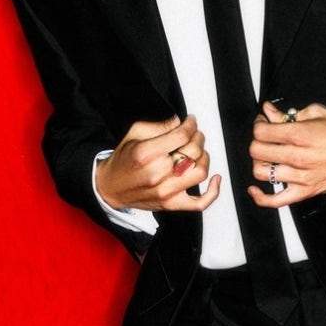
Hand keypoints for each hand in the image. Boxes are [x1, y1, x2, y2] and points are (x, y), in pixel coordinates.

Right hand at [96, 115, 220, 211]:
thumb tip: (180, 122)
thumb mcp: (134, 133)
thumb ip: (159, 125)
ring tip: (198, 151)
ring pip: (200, 172)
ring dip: (204, 157)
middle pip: (192, 151)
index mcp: (146, 153)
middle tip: (194, 133)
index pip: (181, 135)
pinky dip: (212, 192)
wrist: (109, 188)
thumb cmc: (123, 160)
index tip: (191, 121)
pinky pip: (199, 203)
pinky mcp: (171, 204)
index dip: (191, 124)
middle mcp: (156, 174)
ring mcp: (165, 192)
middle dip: (198, 137)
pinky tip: (215, 179)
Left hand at [248, 101, 325, 207]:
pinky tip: (255, 189)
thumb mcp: (317, 112)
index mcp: (299, 134)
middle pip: (257, 151)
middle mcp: (297, 156)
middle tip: (265, 136)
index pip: (261, 132)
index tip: (263, 122)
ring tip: (267, 156)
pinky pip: (275, 201)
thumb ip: (289, 113)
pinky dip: (260, 197)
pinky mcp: (305, 191)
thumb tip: (269, 111)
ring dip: (259, 162)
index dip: (258, 124)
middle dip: (257, 140)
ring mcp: (300, 177)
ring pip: (261, 173)